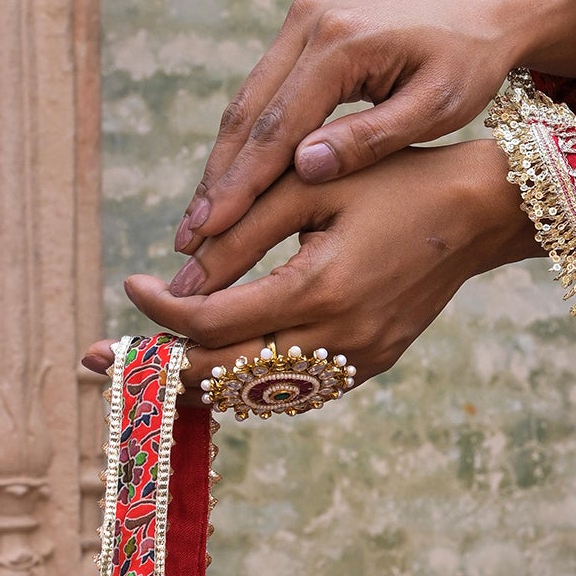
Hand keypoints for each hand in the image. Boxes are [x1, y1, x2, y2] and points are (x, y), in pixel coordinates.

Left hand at [81, 139, 537, 389]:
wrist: (477, 213)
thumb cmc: (392, 180)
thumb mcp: (310, 185)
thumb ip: (242, 230)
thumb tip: (176, 278)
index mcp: (319, 289)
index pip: (212, 321)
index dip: (158, 310)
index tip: (128, 284)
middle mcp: (337, 340)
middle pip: (223, 377)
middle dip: (155, 368)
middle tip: (98, 359)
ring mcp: (356, 362)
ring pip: (256, 395)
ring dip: (197, 383)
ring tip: (145, 367)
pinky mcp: (369, 366)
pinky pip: (292, 390)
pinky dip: (246, 381)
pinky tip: (211, 365)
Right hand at [170, 0, 575, 259]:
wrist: (489, 6)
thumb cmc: (471, 63)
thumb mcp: (434, 108)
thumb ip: (371, 138)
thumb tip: (304, 169)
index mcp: (342, 41)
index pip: (278, 125)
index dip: (241, 185)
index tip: (211, 233)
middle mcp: (311, 20)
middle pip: (249, 112)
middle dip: (218, 179)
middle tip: (187, 238)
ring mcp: (304, 19)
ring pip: (250, 102)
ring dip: (225, 162)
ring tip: (199, 222)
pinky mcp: (307, 26)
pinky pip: (267, 91)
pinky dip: (248, 139)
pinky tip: (232, 183)